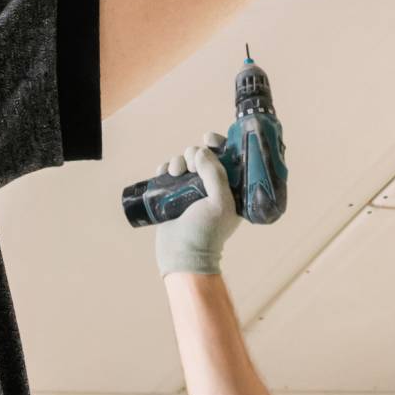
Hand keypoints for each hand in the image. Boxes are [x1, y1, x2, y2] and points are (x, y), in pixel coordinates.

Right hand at [154, 134, 236, 276]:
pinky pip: (168, 174)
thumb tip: (201, 152)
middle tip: (190, 164)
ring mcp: (192, 192)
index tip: (208, 138)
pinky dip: (164, 169)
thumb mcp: (219, 203)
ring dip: (178, 161)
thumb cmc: (206, 233)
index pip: (229, 158)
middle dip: (194, 154)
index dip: (220, 144)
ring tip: (174, 172)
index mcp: (231, 189)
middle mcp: (212, 188)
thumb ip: (215, 175)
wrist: (182, 257)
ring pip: (185, 163)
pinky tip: (163, 173)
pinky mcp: (173, 197)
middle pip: (203, 157)